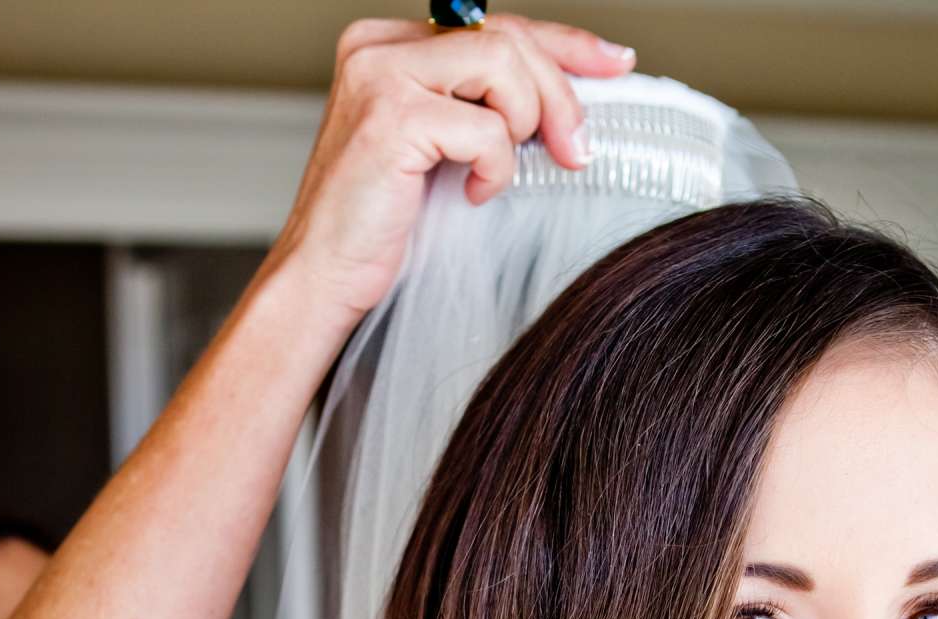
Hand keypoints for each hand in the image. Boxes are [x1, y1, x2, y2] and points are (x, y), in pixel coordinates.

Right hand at [264, 13, 637, 329]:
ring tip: (506, 170)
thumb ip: (484, 103)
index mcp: (388, 43)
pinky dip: (495, 167)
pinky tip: (473, 192)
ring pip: (503, 66)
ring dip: (528, 124)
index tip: (614, 65)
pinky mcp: (391, 118)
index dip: (564, 43)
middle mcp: (378, 46)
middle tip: (575, 149)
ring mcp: (380, 76)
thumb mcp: (441, 145)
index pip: (495, 24)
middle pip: (507, 38)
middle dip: (559, 95)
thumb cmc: (380, 222)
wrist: (322, 275)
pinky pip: (486, 128)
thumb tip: (573, 90)